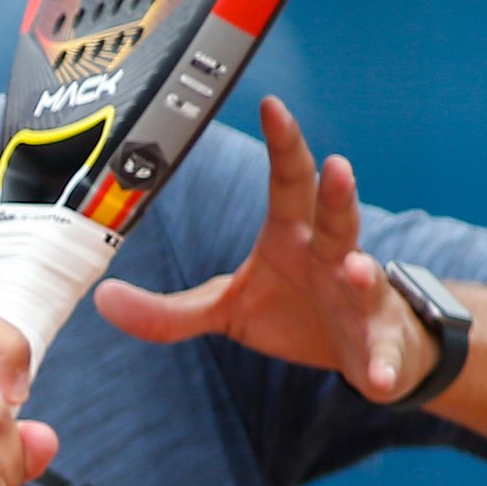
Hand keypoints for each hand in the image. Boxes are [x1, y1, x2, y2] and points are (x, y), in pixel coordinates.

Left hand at [91, 95, 436, 401]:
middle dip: (337, 194)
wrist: (362, 349)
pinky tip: (380, 379)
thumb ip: (168, 311)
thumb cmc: (297, 312)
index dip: (283, 144)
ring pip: (365, 278)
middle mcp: (332, 257)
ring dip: (364, 273)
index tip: (273, 105)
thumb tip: (103, 299)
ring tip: (358, 268)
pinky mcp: (378, 345)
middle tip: (337, 165)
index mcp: (293, 237)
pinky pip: (381, 354)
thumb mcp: (226, 308)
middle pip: (336, 218)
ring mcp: (361, 299)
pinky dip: (383, 365)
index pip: (288, 182)